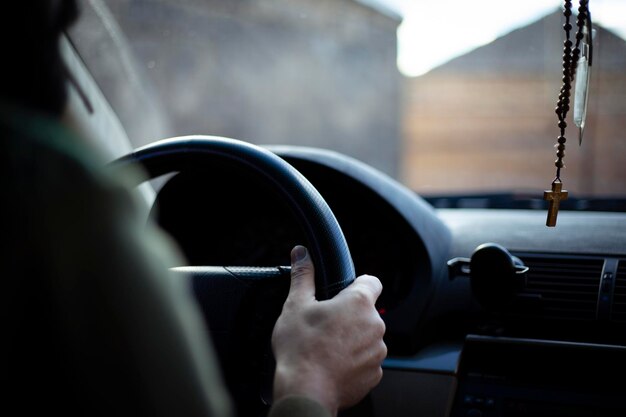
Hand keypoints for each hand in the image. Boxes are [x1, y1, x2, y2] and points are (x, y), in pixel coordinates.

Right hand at [271, 246, 386, 415]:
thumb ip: (303, 276)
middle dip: (348, 316)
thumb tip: (301, 254)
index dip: (356, 284)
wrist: (305, 391)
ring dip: (351, 339)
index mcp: (358, 303)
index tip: (342, 292)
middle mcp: (374, 325)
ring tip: (325, 347)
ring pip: (366, 337)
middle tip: (323, 324)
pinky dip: (352, 362)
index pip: (371, 281)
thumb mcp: (295, 305)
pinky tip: (332, 364)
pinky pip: (365, 361)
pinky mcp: (374, 374)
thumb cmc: (301, 349)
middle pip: (365, 312)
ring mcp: (377, 352)